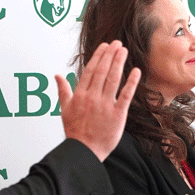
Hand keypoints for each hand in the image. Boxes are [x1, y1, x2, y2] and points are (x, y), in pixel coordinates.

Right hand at [57, 41, 140, 161]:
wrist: (84, 151)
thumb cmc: (75, 132)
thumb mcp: (64, 109)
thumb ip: (63, 90)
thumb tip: (57, 75)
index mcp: (80, 95)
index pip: (91, 70)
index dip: (99, 56)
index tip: (105, 46)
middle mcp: (93, 97)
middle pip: (103, 71)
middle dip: (110, 55)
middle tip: (117, 43)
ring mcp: (105, 105)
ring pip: (113, 79)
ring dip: (119, 63)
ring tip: (124, 51)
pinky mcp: (117, 114)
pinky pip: (125, 95)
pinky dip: (131, 82)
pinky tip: (136, 71)